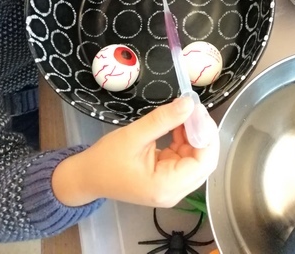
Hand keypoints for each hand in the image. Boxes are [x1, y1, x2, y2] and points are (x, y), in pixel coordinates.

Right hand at [52, 97, 219, 207]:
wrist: (87, 176)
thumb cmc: (106, 159)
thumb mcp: (134, 135)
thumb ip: (163, 120)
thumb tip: (189, 103)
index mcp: (166, 186)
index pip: (204, 162)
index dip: (206, 135)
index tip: (198, 110)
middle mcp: (174, 191)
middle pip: (204, 161)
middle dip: (202, 133)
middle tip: (193, 108)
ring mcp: (172, 186)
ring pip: (197, 157)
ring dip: (193, 134)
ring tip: (184, 112)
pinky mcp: (168, 178)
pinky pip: (185, 157)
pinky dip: (185, 139)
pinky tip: (177, 124)